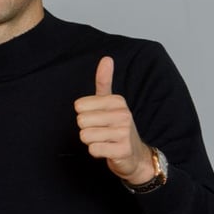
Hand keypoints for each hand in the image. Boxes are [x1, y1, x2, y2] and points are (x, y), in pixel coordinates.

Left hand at [74, 56, 155, 183]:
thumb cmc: (118, 126)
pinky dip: (96, 152)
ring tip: (104, 140)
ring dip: (91, 141)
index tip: (98, 119)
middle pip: (81, 121)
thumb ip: (104, 81)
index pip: (79, 106)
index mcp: (117, 101)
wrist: (134, 154)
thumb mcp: (111, 103)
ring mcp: (124, 132)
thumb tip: (107, 58)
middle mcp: (123, 114)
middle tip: (101, 131)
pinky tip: (107, 149)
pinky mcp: (122, 150)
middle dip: (86, 129)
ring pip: (85, 136)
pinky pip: (93, 149)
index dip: (84, 115)